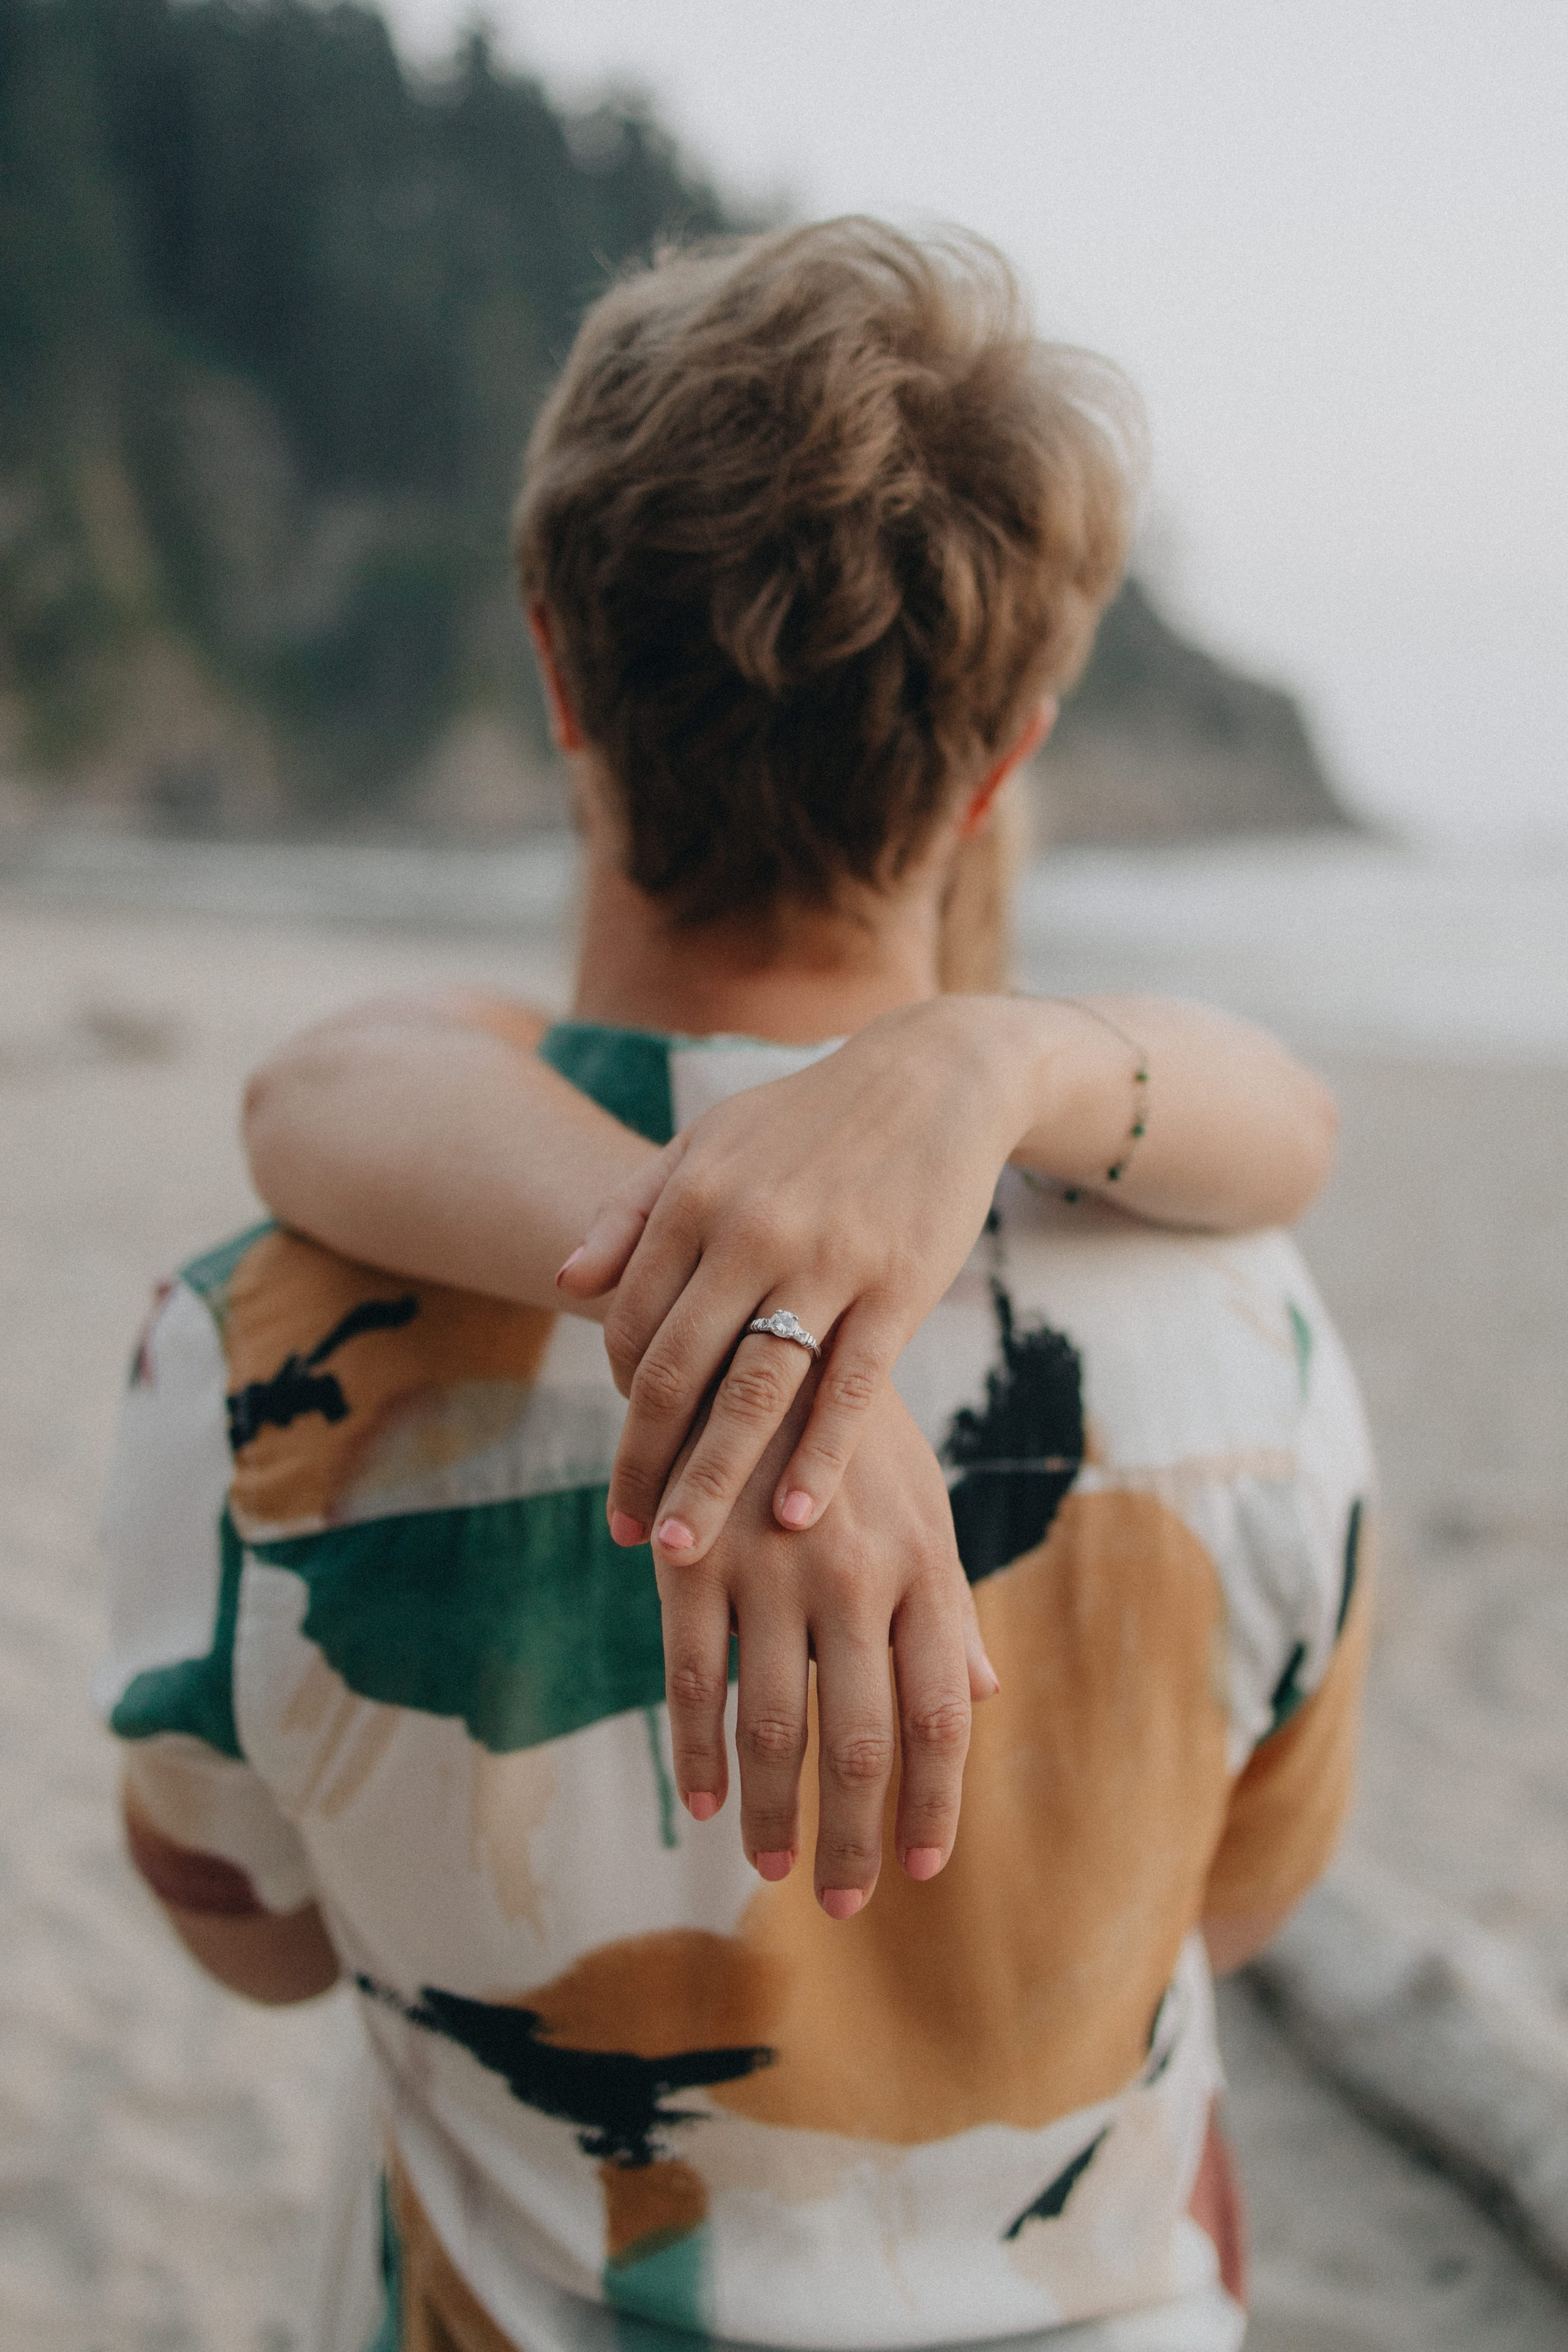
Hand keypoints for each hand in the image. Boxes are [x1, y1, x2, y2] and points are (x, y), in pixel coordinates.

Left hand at [560, 996, 1030, 1559]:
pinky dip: (819, 1459)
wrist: (935, 1078)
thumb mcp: (708, 1144)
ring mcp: (827, 1263)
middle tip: (626, 1533)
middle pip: (677, 1372)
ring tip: (681, 1549)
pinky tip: (795, 1518)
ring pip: (753, 1394)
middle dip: (643, 1461)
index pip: (633, 1325)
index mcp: (694, 1198)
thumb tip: (564, 1282)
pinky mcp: (898, 1288)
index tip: (629, 1450)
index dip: (621, 1397)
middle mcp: (750, 1233)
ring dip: (711, 1480)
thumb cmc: (809, 1119)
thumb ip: (632, 1211)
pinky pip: (849, 1390)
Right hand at [653, 1374, 991, 1911]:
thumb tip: (984, 1697)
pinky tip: (701, 1803)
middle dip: (856, 1835)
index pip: (940, 1713)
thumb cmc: (854, 1436)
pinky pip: (692, 1679)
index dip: (935, 1800)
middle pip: (862, 1738)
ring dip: (773, 1812)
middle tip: (848, 1904)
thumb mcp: (922, 1505)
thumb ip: (947, 1604)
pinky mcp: (692, 1562)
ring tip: (775, 1869)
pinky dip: (696, 1752)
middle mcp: (854, 1577)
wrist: (755, 1335)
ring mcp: (769, 1571)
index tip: (924, 1866)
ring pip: (773, 1726)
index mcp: (923, 1566)